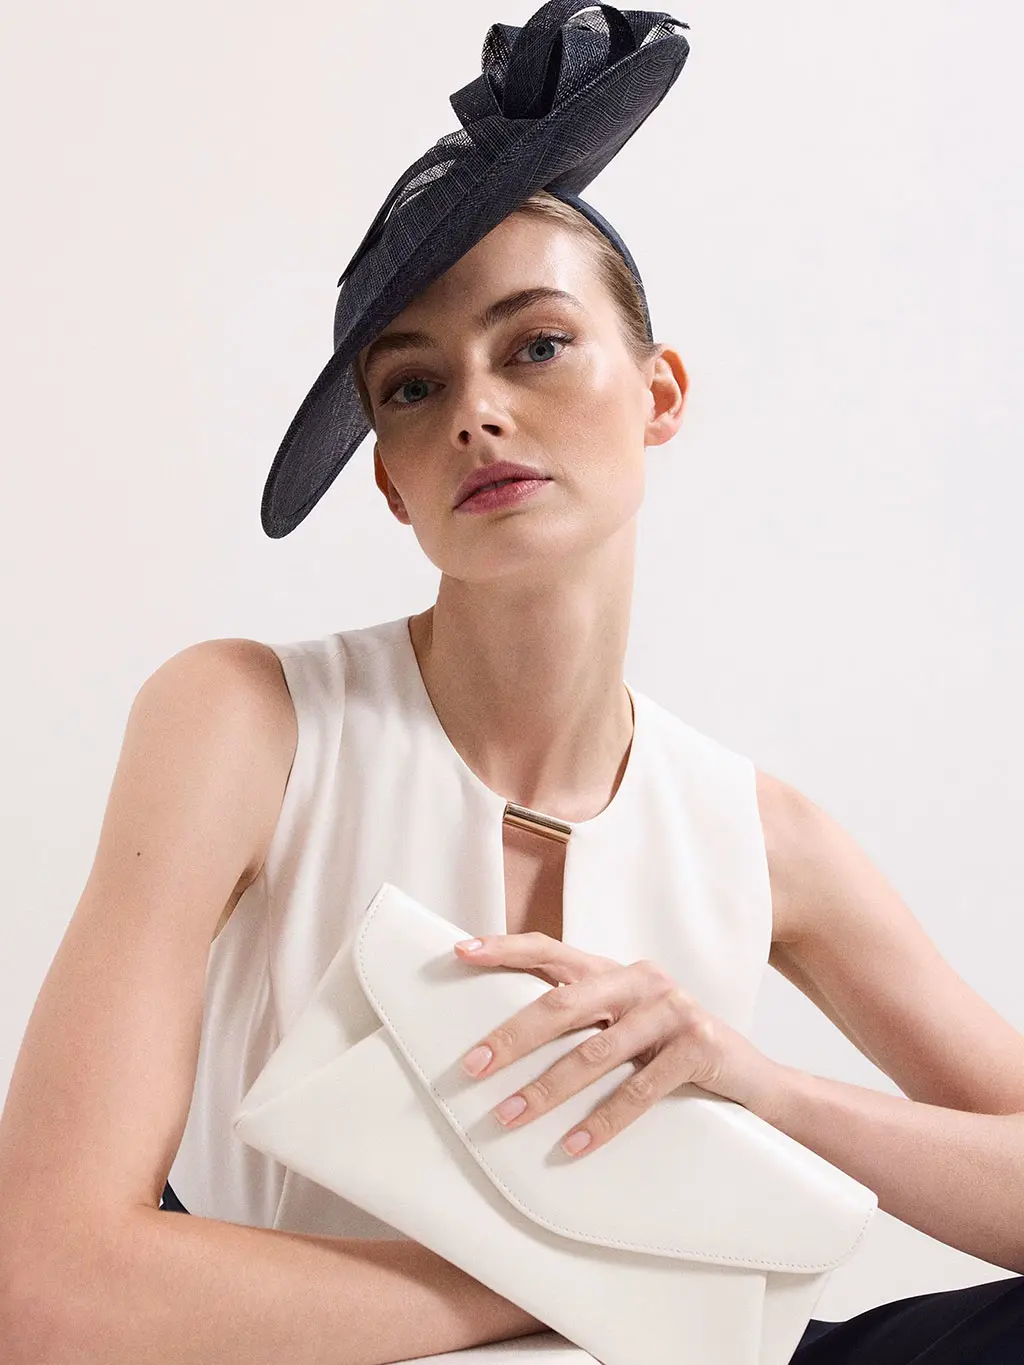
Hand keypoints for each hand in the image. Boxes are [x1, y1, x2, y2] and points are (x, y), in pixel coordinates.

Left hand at [453, 931, 782, 1157]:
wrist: (754, 1082)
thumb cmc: (673, 1056)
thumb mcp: (625, 1029)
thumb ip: (582, 1022)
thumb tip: (500, 1040)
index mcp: (615, 970)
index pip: (551, 950)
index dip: (505, 949)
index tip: (459, 953)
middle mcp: (641, 980)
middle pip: (562, 1003)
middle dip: (511, 1038)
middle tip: (471, 1068)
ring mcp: (672, 1010)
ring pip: (595, 1052)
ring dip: (545, 1090)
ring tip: (507, 1118)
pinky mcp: (698, 1046)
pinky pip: (639, 1090)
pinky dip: (602, 1122)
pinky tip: (572, 1146)